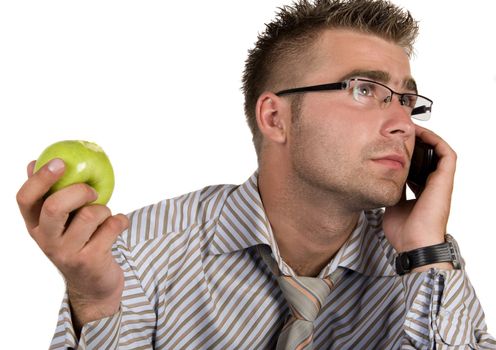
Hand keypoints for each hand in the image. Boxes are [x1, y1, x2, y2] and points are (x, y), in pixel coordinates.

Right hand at [16, 159, 128, 330]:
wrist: (94, 286)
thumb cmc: (78, 242)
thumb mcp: (60, 223)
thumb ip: (50, 195)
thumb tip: (34, 162)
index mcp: (35, 226)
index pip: (25, 199)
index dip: (40, 178)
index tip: (59, 162)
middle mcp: (46, 240)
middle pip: (55, 206)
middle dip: (79, 191)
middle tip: (92, 191)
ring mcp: (67, 253)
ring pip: (90, 215)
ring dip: (105, 209)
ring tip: (105, 217)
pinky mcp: (91, 261)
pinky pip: (112, 226)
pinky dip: (121, 221)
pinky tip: (117, 226)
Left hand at [383, 126, 455, 254]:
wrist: (414, 244)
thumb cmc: (404, 231)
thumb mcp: (391, 205)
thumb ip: (390, 191)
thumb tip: (379, 180)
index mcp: (421, 193)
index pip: (416, 169)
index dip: (406, 156)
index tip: (392, 146)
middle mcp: (432, 186)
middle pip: (426, 158)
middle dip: (414, 144)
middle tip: (400, 133)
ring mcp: (440, 183)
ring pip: (437, 152)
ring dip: (425, 139)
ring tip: (410, 129)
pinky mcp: (445, 180)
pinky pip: (446, 153)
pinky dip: (436, 141)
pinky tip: (421, 133)